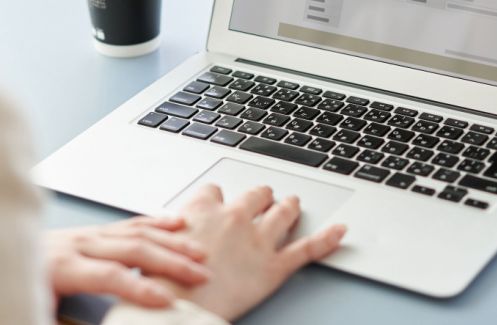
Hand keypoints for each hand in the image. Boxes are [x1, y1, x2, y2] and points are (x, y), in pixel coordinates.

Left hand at [45, 215, 210, 308]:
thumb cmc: (10, 291)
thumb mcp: (29, 314)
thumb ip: (61, 324)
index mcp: (60, 266)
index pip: (108, 274)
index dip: (138, 287)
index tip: (164, 300)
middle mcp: (76, 244)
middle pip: (131, 247)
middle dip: (169, 261)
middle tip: (200, 275)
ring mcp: (84, 235)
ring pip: (135, 232)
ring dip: (171, 242)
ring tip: (200, 253)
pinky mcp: (89, 233)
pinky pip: (128, 224)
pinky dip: (156, 224)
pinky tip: (177, 226)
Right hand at [156, 185, 346, 320]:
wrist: (174, 307)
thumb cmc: (161, 282)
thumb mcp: (156, 244)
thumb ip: (176, 231)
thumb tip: (180, 230)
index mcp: (203, 209)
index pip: (215, 190)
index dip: (219, 197)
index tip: (220, 201)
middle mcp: (234, 217)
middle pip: (255, 194)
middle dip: (261, 195)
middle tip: (265, 197)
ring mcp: (257, 240)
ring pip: (283, 212)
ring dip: (289, 206)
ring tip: (293, 204)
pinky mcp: (274, 267)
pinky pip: (307, 248)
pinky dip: (327, 239)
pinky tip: (340, 230)